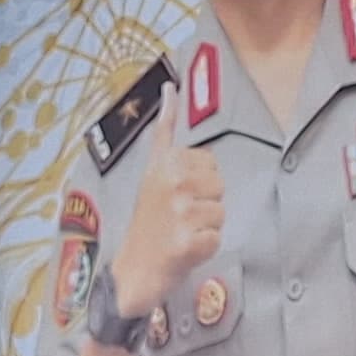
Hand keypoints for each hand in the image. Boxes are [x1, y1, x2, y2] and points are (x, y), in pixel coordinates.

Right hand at [108, 113, 224, 323]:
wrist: (134, 268)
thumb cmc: (148, 220)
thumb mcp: (152, 169)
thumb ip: (164, 131)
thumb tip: (170, 87)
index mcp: (167, 162)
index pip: (210, 164)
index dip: (198, 183)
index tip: (176, 195)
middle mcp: (173, 183)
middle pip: (219, 188)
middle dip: (205, 204)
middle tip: (179, 217)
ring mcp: (181, 213)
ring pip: (220, 214)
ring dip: (206, 228)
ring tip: (181, 233)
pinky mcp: (189, 242)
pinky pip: (216, 239)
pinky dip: (204, 249)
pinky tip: (184, 250)